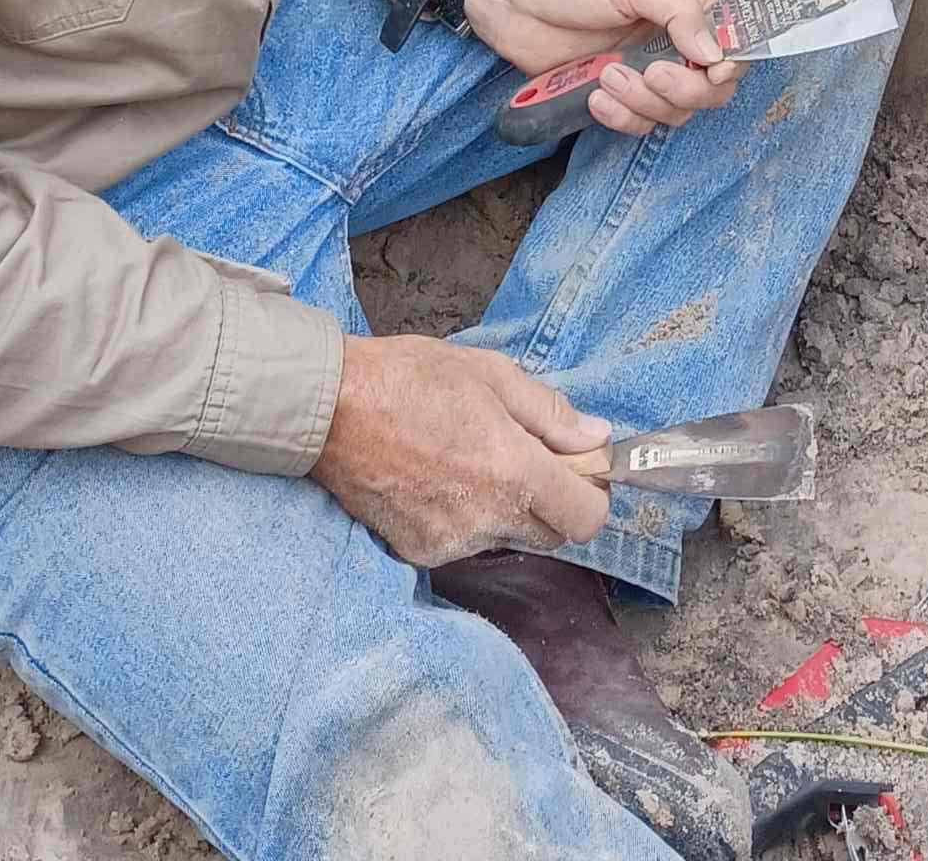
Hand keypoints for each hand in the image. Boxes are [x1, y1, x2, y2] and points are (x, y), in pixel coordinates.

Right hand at [310, 333, 612, 565]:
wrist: (331, 408)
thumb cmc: (410, 378)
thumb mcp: (491, 374)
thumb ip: (550, 413)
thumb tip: (597, 438)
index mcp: (514, 472)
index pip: (586, 519)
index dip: (592, 493)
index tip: (579, 468)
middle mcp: (488, 518)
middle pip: (551, 534)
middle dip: (551, 500)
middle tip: (525, 454)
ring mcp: (452, 542)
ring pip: (507, 537)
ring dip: (506, 508)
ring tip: (470, 458)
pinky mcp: (420, 553)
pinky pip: (465, 544)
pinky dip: (466, 518)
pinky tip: (440, 478)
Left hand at [460, 0, 742, 134]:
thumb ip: (678, 11)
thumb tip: (715, 52)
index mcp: (683, 0)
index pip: (734, 36)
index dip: (733, 59)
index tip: (713, 69)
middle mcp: (671, 38)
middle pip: (711, 85)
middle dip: (687, 89)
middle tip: (653, 75)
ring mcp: (642, 68)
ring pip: (674, 109)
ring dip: (645, 102)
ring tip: (607, 75)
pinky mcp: (612, 94)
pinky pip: (637, 122)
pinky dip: (621, 117)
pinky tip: (595, 98)